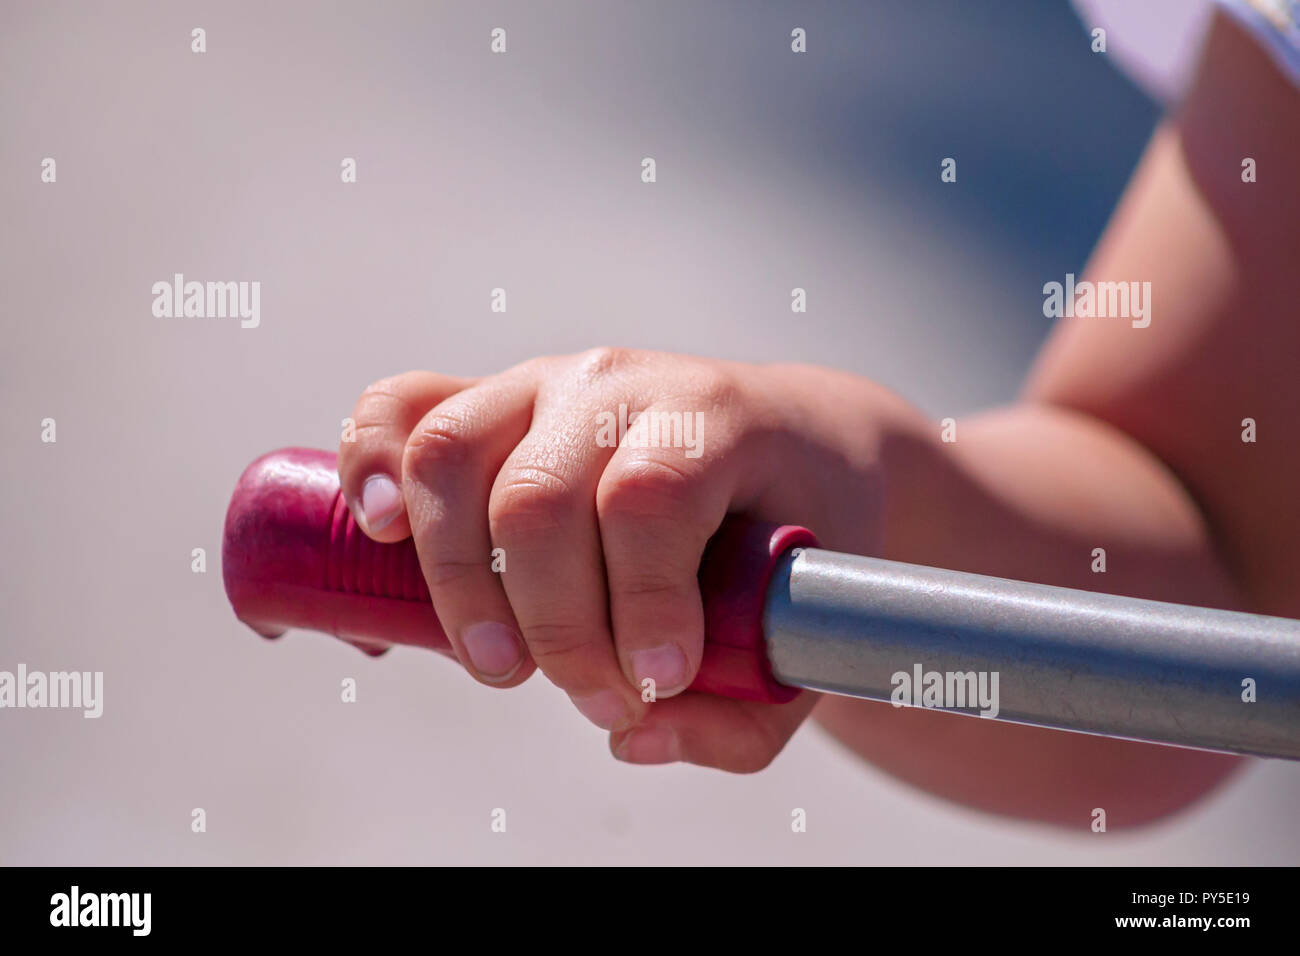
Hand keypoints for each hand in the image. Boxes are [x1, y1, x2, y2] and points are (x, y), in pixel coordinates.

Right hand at [337, 348, 906, 770]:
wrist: (797, 446)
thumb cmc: (797, 539)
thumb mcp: (805, 630)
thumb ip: (744, 713)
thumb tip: (631, 740)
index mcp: (715, 417)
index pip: (649, 498)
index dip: (642, 602)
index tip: (655, 686)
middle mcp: (618, 385)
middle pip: (540, 497)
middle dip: (554, 625)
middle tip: (594, 700)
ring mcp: (545, 382)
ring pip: (451, 455)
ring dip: (456, 576)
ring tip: (495, 662)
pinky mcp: (492, 400)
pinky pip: (402, 406)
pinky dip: (367, 464)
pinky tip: (380, 533)